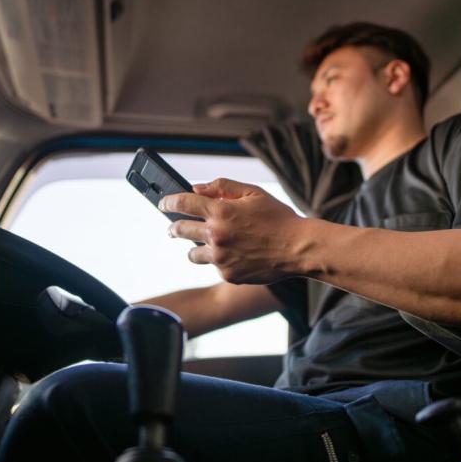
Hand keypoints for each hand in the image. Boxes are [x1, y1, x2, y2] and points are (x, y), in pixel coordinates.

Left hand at [160, 178, 304, 283]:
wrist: (298, 249)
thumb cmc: (278, 218)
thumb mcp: (253, 193)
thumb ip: (222, 187)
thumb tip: (196, 189)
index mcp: (220, 211)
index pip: (181, 203)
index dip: (167, 202)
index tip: (162, 203)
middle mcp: (216, 235)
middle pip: (180, 229)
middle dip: (174, 227)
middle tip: (173, 228)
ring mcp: (221, 258)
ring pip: (192, 253)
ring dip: (193, 246)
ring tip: (202, 244)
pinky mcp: (228, 274)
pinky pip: (213, 266)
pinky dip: (218, 260)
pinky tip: (233, 255)